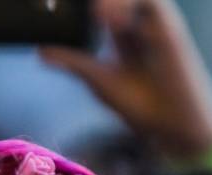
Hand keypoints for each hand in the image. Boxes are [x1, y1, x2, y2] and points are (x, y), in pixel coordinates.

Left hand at [40, 0, 211, 159]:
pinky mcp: (169, 27)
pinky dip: (128, 5)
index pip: (99, 4)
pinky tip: (111, 20)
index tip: (55, 4)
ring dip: (110, 0)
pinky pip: (151, 3)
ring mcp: (153, 21)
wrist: (171, 125)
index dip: (82, 3)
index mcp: (120, 29)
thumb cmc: (140, 103)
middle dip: (95, 1)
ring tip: (95, 13)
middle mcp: (137, 20)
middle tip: (63, 3)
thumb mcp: (99, 80)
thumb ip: (73, 62)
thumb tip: (41, 50)